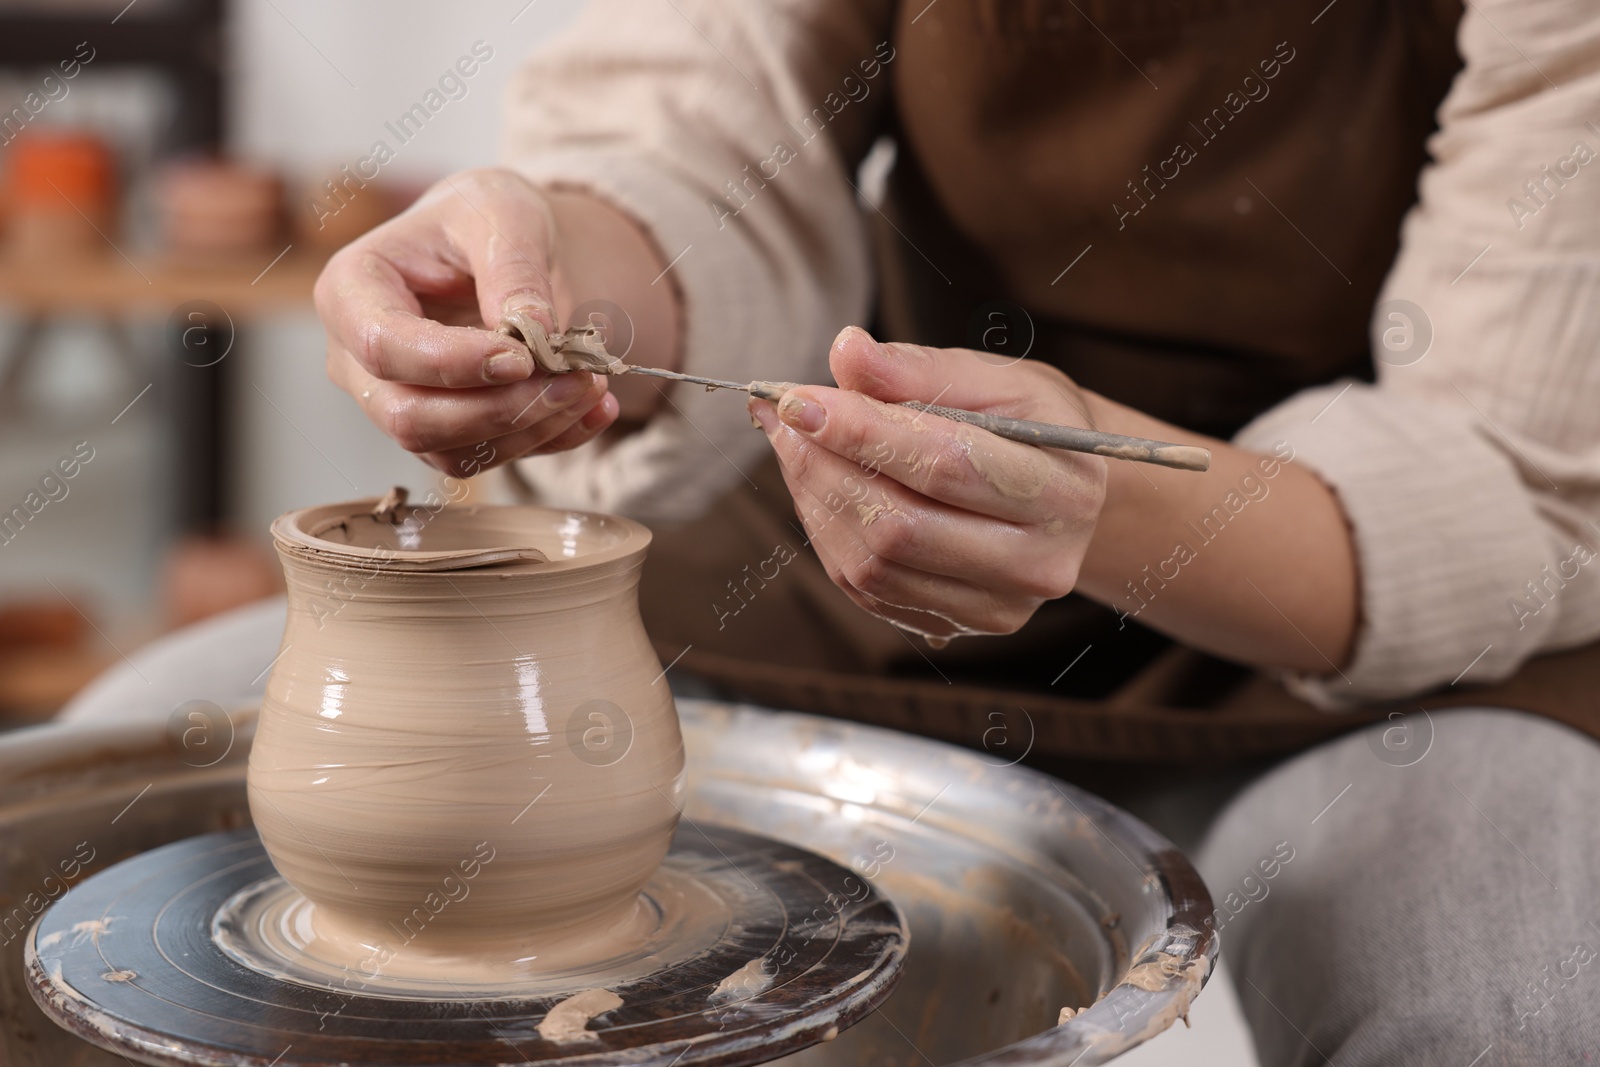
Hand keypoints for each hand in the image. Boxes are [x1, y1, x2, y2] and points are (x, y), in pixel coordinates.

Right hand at [314, 167, 616, 476]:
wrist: (500, 245)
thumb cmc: (483, 218)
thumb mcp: (504, 213)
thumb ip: (514, 269)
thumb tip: (535, 333)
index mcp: (352, 288)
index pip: (383, 346)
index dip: (452, 363)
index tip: (523, 358)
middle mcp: (358, 358)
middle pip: (411, 417)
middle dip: (502, 408)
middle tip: (579, 378)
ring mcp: (393, 402)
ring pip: (451, 451)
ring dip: (532, 429)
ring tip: (593, 386)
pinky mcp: (439, 432)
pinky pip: (486, 457)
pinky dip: (547, 440)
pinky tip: (592, 410)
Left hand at [750, 327, 1106, 641]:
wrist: (1064, 490)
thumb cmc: (1030, 422)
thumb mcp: (995, 378)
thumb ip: (921, 368)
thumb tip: (847, 353)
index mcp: (1063, 490)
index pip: (945, 465)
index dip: (862, 432)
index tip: (797, 400)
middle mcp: (1038, 563)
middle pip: (900, 527)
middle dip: (826, 468)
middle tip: (786, 419)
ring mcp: (997, 606)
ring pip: (873, 565)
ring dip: (817, 500)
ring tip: (798, 444)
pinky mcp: (959, 625)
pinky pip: (867, 589)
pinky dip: (828, 532)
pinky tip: (821, 486)